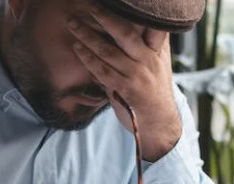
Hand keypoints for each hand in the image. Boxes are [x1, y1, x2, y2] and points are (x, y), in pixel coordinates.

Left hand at [67, 4, 181, 161]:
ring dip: (88, 36)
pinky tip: (77, 48)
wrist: (160, 123)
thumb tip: (135, 23)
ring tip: (74, 25)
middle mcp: (148, 60)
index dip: (137, 12)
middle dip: (105, 17)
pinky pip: (102, 71)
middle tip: (90, 6)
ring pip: (108, 51)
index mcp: (157, 51)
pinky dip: (88, 58)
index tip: (120, 1)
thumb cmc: (154, 91)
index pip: (151, 25)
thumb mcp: (159, 64)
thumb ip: (148, 45)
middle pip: (125, 33)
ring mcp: (137, 76)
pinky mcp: (125, 90)